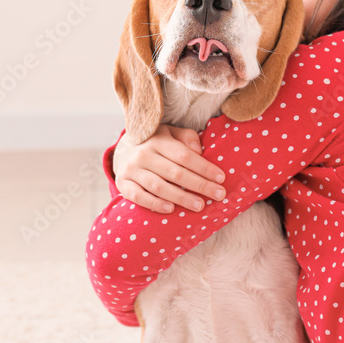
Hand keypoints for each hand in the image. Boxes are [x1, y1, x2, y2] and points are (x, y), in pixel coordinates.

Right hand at [112, 124, 226, 213]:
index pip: (184, 155)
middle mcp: (143, 154)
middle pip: (175, 172)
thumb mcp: (170, 133)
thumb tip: (199, 150)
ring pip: (159, 186)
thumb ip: (186, 137)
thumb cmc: (155, 144)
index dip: (204, 167)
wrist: (122, 151)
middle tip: (219, 195)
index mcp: (158, 140)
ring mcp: (131, 170)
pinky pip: (139, 197)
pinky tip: (170, 209)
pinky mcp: (123, 184)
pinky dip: (154, 204)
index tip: (221, 178)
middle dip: (199, 185)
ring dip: (181, 197)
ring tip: (199, 205)